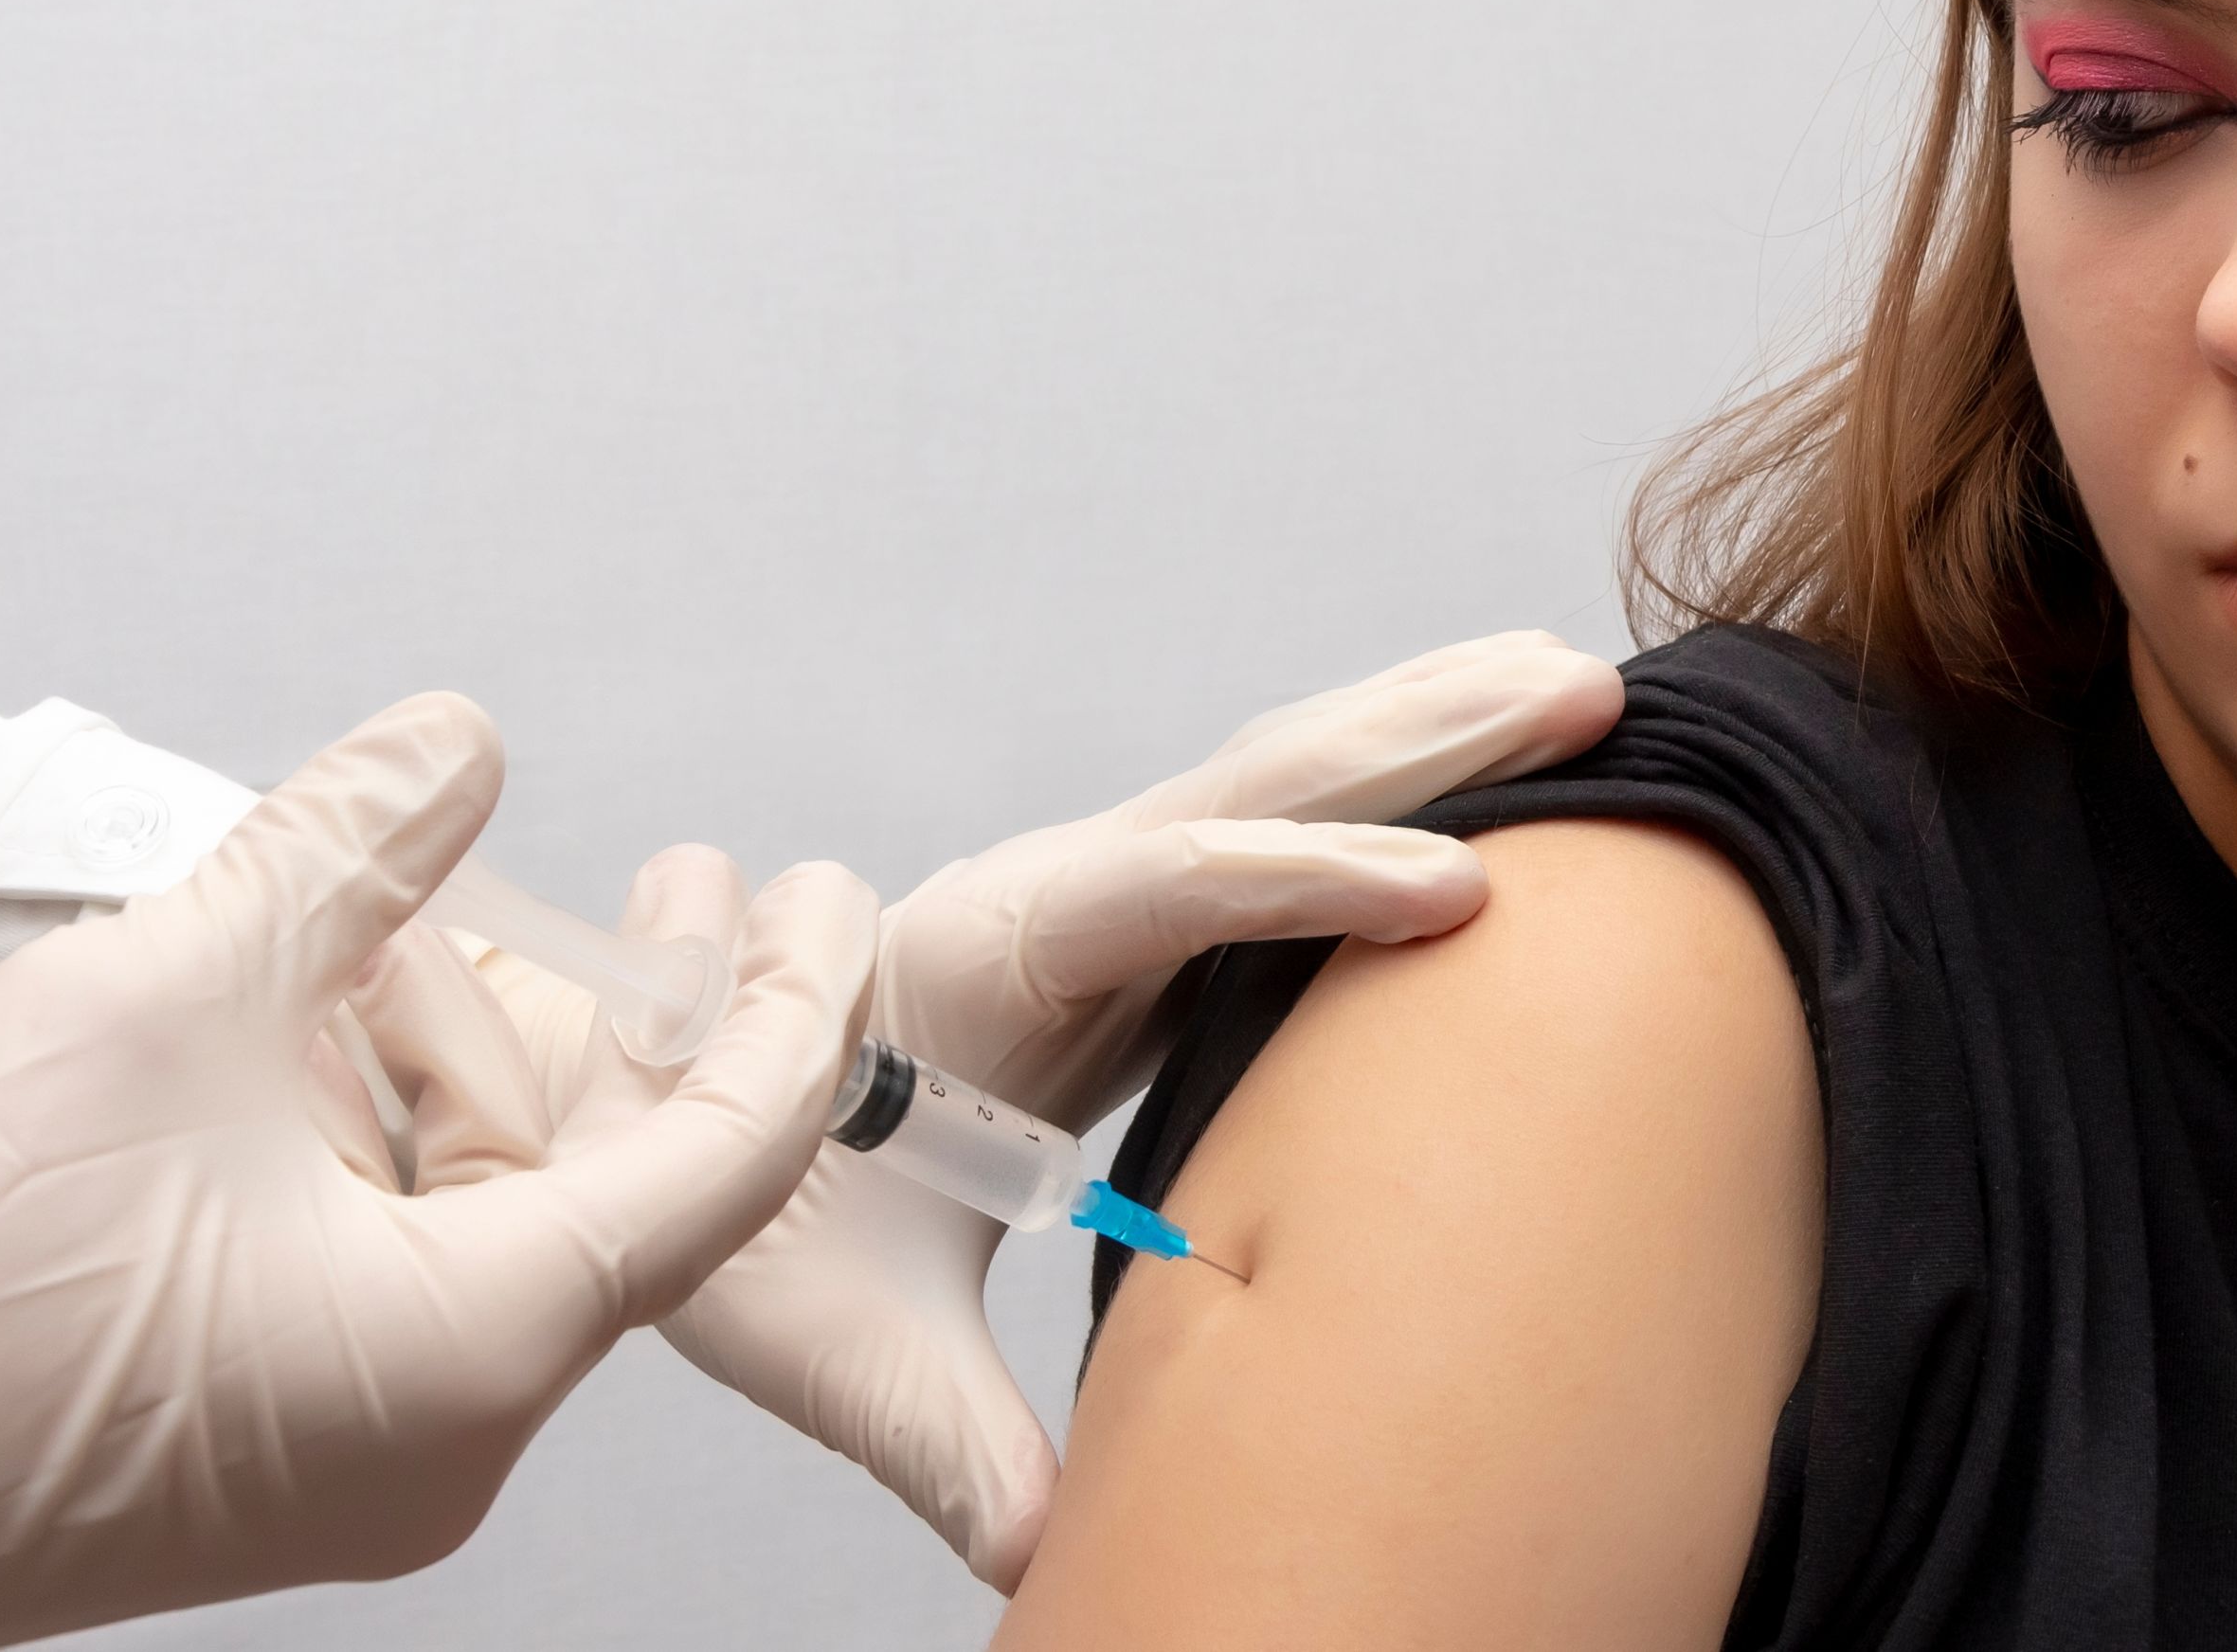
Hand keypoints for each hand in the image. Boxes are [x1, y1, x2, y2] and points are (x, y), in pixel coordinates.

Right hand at [0, 695, 879, 1651]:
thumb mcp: (162, 998)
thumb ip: (341, 856)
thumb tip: (457, 740)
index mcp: (476, 1356)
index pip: (727, 1161)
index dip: (794, 1007)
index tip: (828, 891)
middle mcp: (440, 1440)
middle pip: (581, 1176)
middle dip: (538, 1011)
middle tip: (487, 883)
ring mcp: (343, 1465)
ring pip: (456, 1212)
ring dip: (409, 1061)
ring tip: (312, 946)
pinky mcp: (251, 1459)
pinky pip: (368, 1269)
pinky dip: (343, 1143)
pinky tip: (259, 1037)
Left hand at [617, 632, 1621, 1588]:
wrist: (651, 1130)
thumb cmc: (740, 1225)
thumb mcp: (837, 1343)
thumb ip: (949, 1440)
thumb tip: (1049, 1558)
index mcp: (980, 958)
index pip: (1166, 893)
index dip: (1314, 885)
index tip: (1460, 893)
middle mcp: (1052, 893)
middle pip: (1256, 783)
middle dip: (1425, 733)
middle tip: (1585, 685)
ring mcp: (1102, 892)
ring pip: (1280, 780)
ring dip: (1425, 725)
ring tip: (1568, 677)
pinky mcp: (1140, 924)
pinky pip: (1280, 825)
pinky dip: (1387, 779)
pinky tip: (1484, 768)